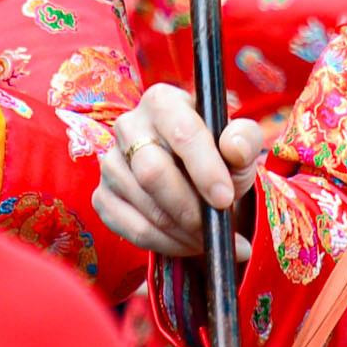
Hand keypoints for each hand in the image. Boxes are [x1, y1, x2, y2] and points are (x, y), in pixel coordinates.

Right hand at [92, 84, 266, 258]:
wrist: (195, 178)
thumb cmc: (219, 155)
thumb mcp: (239, 144)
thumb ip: (244, 141)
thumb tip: (235, 147)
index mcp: (163, 101)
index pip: (182, 133)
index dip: (204, 169)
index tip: (225, 198)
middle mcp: (129, 126)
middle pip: (153, 172)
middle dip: (190, 208)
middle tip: (216, 228)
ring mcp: (110, 162)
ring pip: (144, 205)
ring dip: (182, 232)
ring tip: (210, 239)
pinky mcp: (102, 196)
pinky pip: (131, 229)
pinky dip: (164, 244)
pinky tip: (188, 244)